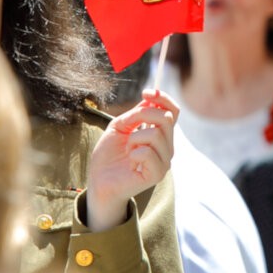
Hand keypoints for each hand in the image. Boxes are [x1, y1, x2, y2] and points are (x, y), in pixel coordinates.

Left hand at [86, 90, 177, 231]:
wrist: (99, 180)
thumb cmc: (109, 155)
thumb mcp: (120, 126)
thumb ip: (137, 113)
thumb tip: (151, 98)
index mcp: (160, 134)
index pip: (173, 111)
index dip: (163, 98)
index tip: (146, 92)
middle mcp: (167, 147)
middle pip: (166, 118)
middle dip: (143, 116)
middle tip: (128, 127)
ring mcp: (164, 161)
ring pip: (155, 134)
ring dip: (134, 138)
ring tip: (128, 150)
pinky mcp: (157, 174)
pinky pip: (147, 152)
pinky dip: (133, 152)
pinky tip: (130, 162)